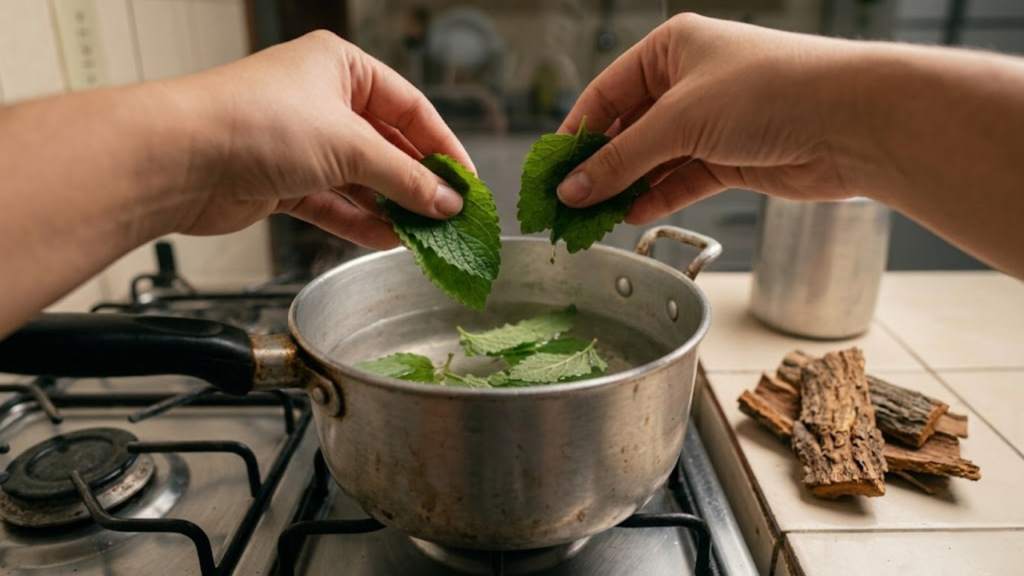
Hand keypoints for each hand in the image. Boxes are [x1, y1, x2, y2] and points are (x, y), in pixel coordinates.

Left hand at [168, 31, 472, 248]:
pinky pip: (333, 203)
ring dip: (391, 207)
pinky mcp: (282, 181)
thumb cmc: (255, 123)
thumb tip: (446, 202)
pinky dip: (359, 222)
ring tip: (426, 235)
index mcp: (340, 68)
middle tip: (451, 216)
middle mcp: (321, 101)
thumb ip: (404, 177)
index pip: (410, 108)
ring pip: (360, 179)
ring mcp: (300, 142)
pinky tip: (388, 239)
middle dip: (417, 183)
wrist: (179, 158)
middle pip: (386, 146)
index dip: (443, 146)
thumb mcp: (349, 145)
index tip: (467, 183)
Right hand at [556, 14, 854, 223]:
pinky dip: (655, 197)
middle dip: (598, 167)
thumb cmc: (774, 91)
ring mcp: (711, 122)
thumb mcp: (681, 120)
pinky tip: (628, 215)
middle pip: (627, 129)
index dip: (576, 134)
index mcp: (672, 49)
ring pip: (653, 159)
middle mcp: (690, 81)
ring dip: (624, 188)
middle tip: (565, 203)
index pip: (606, 93)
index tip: (550, 172)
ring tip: (590, 218)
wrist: (854, 122)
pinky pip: (680, 180)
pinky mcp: (731, 158)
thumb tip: (571, 188)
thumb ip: (621, 159)